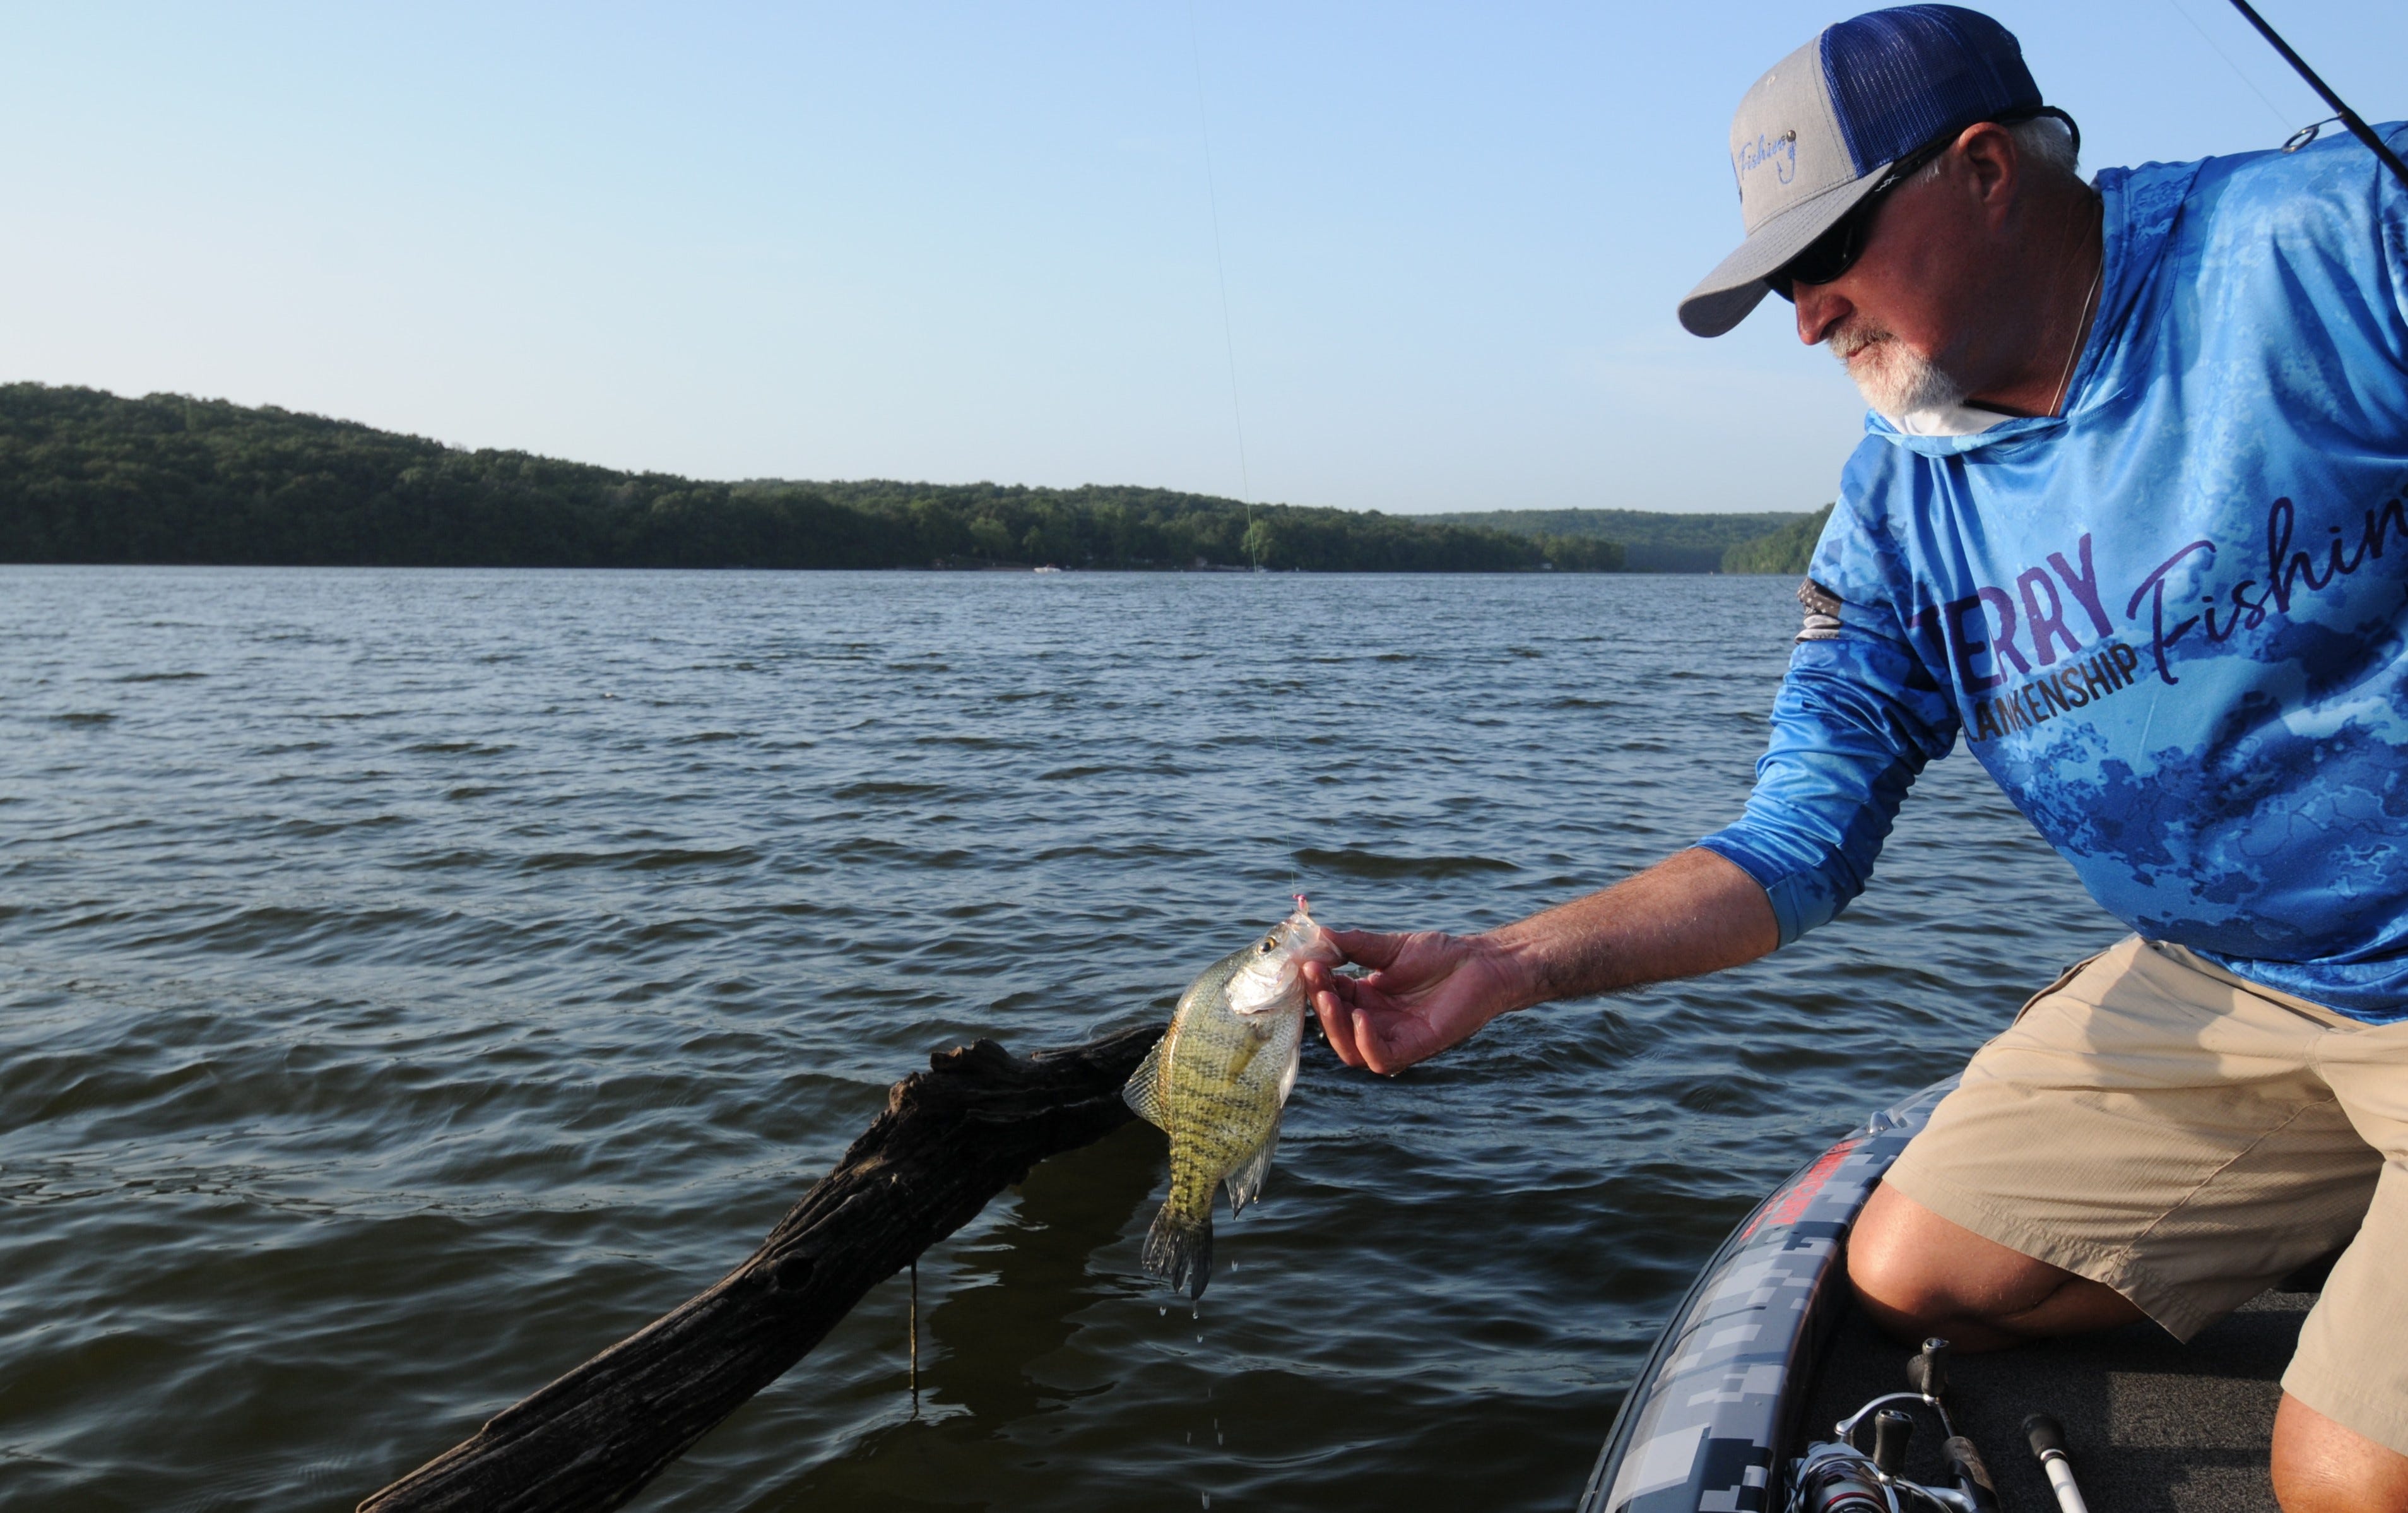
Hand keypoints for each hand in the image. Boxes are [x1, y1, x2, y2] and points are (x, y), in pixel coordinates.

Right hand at [1301, 928, 1528, 1075]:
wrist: (1483, 963)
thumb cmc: (1441, 955)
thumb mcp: (1388, 947)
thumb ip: (1353, 945)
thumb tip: (1317, 937)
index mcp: (1366, 1000)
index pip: (1329, 999)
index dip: (1314, 985)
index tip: (1305, 962)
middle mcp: (1375, 1024)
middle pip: (1334, 1029)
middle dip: (1319, 1004)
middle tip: (1314, 976)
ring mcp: (1394, 1039)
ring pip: (1350, 1050)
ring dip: (1334, 1026)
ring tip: (1330, 997)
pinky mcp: (1415, 1049)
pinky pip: (1381, 1059)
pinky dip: (1365, 1042)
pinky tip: (1361, 1017)